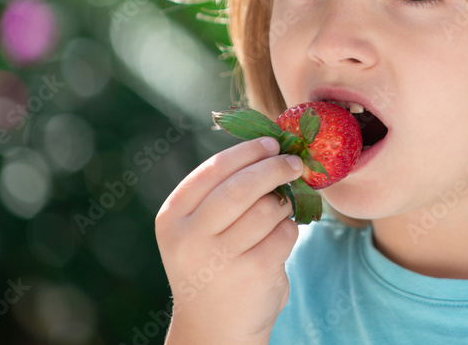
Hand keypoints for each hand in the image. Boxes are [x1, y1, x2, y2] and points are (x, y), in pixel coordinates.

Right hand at [155, 136, 304, 343]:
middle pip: (242, 185)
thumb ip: (223, 194)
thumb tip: (271, 149)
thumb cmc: (214, 268)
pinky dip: (289, 231)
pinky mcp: (252, 273)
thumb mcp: (200, 230)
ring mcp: (220, 257)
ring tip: (281, 211)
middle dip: (273, 167)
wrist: (214, 331)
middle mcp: (190, 236)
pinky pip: (283, 234)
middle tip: (294, 162)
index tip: (271, 142)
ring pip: (267, 208)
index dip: (247, 152)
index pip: (213, 169)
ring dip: (284, 204)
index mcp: (173, 216)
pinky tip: (279, 240)